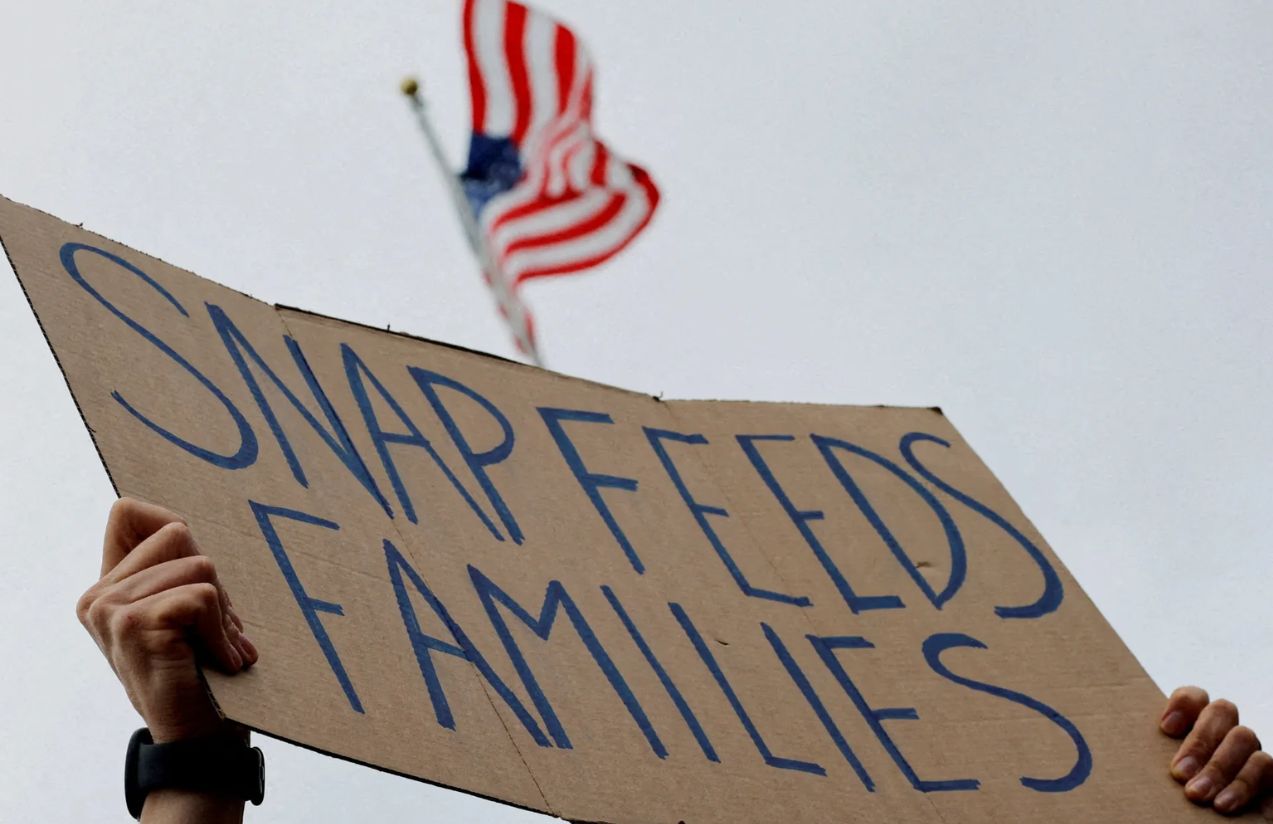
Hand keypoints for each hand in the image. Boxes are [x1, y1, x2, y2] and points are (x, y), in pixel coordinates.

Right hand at [76, 498, 257, 741]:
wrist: (200, 737)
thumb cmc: (204, 670)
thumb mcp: (189, 612)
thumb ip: (178, 569)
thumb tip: (181, 525)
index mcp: (107, 588)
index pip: (129, 512)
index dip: (174, 528)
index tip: (197, 578)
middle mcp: (99, 596)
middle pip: (178, 533)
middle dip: (213, 581)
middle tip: (216, 632)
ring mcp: (111, 610)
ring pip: (199, 566)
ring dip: (223, 612)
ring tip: (219, 650)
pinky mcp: (135, 624)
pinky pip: (203, 596)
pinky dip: (223, 631)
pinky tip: (221, 661)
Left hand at [1161, 686, 1271, 815]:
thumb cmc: (1169, 805)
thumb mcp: (1159, 782)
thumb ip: (1149, 767)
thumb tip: (1107, 764)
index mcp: (1196, 728)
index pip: (1196, 697)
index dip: (1184, 704)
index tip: (1164, 729)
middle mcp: (1226, 735)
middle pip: (1223, 710)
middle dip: (1200, 741)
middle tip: (1179, 774)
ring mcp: (1250, 754)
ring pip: (1245, 737)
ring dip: (1220, 766)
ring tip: (1197, 795)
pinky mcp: (1270, 780)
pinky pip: (1268, 768)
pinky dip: (1244, 785)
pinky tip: (1224, 804)